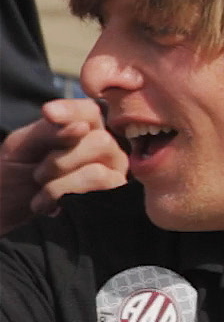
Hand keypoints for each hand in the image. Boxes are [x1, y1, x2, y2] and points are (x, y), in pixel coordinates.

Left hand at [0, 99, 128, 235]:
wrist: (7, 210)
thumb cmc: (15, 175)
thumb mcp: (21, 147)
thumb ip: (48, 132)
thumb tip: (81, 127)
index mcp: (82, 128)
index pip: (89, 111)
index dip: (72, 111)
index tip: (48, 113)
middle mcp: (104, 147)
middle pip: (99, 140)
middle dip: (60, 161)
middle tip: (38, 175)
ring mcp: (113, 171)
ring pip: (97, 170)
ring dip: (60, 183)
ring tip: (42, 193)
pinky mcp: (114, 193)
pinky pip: (100, 188)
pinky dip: (67, 194)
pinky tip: (53, 205)